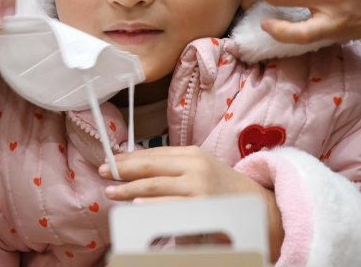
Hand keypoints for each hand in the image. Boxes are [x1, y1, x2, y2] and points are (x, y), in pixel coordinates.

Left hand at [99, 146, 283, 261]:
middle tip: (104, 174)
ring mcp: (199, 186)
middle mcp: (194, 166)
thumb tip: (137, 167)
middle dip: (124, 171)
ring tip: (112, 192)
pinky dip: (153, 206)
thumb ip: (172, 167)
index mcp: (191, 153)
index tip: (109, 162)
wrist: (257, 206)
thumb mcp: (199, 168)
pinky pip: (171, 206)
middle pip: (151, 167)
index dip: (128, 158)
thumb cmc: (222, 187)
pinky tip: (137, 207)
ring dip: (130, 190)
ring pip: (156, 187)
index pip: (152, 154)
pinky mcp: (203, 207)